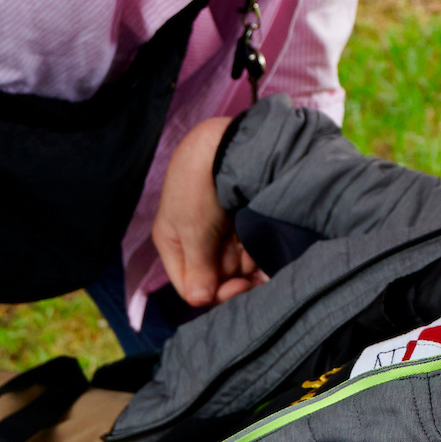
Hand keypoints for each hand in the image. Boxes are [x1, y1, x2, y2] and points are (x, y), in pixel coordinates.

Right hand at [153, 117, 268, 307]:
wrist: (226, 141)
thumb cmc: (199, 184)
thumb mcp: (192, 231)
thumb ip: (197, 269)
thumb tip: (200, 300)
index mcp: (174, 244)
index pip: (191, 286)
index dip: (215, 293)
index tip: (239, 287)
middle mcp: (196, 240)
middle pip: (217, 277)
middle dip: (236, 277)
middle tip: (253, 270)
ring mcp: (219, 228)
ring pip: (236, 264)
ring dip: (250, 263)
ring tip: (259, 250)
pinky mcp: (240, 217)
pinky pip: (249, 246)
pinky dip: (258, 248)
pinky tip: (266, 243)